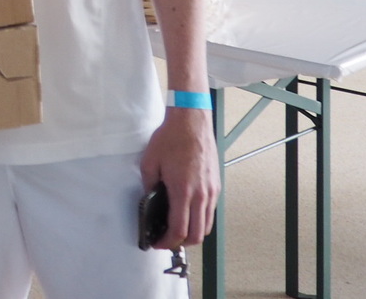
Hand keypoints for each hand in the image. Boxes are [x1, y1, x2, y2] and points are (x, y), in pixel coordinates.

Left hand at [140, 108, 219, 247]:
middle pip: (197, 235)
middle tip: (165, 240)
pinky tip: (186, 213)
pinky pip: (210, 212)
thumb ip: (149, 186)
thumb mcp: (150, 162)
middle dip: (181, 243)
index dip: (168, 242)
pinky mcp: (216, 186)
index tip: (157, 243)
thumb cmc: (170, 138)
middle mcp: (201, 195)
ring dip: (192, 233)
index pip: (179, 230)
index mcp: (183, 191)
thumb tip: (149, 201)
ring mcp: (211, 192)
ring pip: (207, 225)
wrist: (191, 121)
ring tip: (176, 229)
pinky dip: (200, 219)